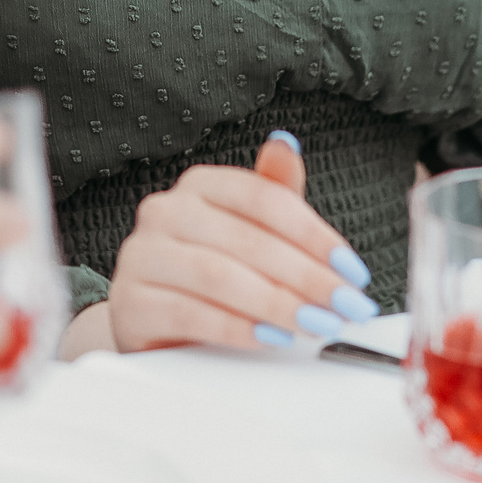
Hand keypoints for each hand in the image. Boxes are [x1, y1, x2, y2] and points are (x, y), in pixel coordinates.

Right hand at [83, 132, 378, 354]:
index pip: (262, 198)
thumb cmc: (212, 269)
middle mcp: (164, 211)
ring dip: (277, 304)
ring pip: (218, 276)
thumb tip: (286, 144)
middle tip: (345, 305)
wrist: (156, 323)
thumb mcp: (250, 229)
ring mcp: (141, 256)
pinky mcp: (130, 304)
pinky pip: (190, 314)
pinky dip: (237, 329)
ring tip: (315, 324)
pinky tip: (270, 338)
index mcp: (199, 185)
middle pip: (246, 240)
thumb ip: (273, 191)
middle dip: (307, 277)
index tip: (351, 270)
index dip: (314, 234)